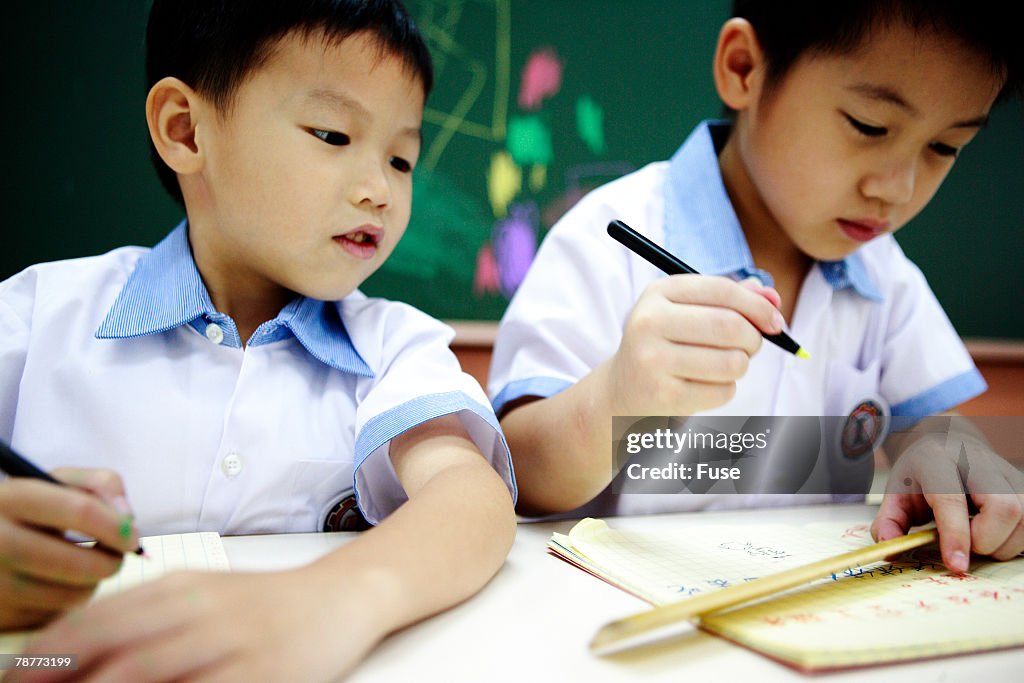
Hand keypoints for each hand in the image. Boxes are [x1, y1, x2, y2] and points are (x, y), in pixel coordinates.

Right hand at [0, 468, 137, 629]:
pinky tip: (57, 584)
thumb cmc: (33, 508)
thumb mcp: (58, 482)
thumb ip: (100, 485)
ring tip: (84, 567)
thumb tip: (127, 517)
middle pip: (76, 563)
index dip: (116, 526)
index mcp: (12, 497)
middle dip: (109, 562)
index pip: (80, 511)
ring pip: (69, 596)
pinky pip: (53, 617)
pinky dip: (67, 603)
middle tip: (116, 558)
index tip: (132, 537)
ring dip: (91, 584)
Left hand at [10, 568, 381, 682]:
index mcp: (181, 587)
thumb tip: (86, 657)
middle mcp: (200, 608)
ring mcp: (231, 641)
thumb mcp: (205, 596)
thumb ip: (150, 618)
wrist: (341, 596)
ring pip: (146, 672)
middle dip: (59, 677)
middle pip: (112, 647)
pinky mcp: (262, 670)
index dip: (48, 652)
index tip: (16, 675)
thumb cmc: (268, 603)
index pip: (98, 618)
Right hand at [607, 274, 783, 415]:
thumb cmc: (667, 344)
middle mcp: (650, 322)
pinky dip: (725, 390)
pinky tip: (704, 386)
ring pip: (731, 362)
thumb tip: (772, 297)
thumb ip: (731, 299)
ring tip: (723, 367)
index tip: (776, 322)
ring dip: (740, 367)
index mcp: (659, 293)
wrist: (622, 389)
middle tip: (751, 348)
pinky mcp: (661, 395)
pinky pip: (722, 391)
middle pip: (730, 326)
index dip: (758, 306)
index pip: (722, 290)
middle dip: (754, 339)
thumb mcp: (688, 312)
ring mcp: (652, 359)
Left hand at [872, 435, 1023, 571]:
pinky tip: (994, 534)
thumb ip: (889, 522)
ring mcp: (1006, 472)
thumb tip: (889, 549)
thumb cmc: (921, 475)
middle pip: (1003, 508)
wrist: (947, 443)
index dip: (957, 536)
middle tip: (965, 546)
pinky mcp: (1023, 485)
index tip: (957, 566)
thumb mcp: (895, 493)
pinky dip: (1016, 539)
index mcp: (937, 460)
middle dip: (986, 541)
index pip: (952, 500)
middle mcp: (978, 462)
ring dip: (1003, 544)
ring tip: (977, 539)